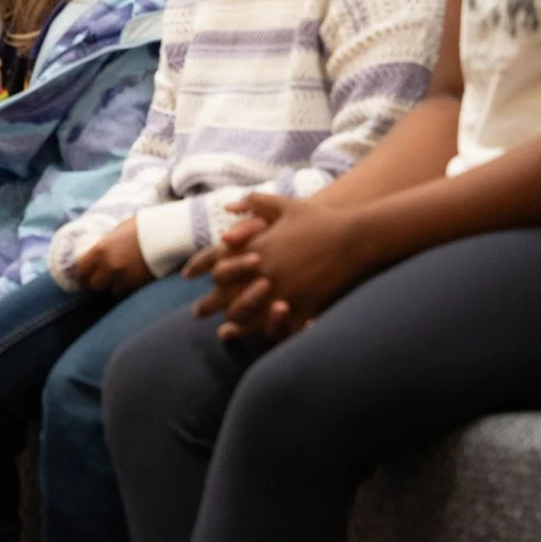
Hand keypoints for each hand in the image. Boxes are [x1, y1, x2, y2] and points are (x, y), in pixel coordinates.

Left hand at [74, 218, 154, 295]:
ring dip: (111, 286)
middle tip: (98, 280)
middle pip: (94, 284)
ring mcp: (123, 277)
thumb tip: (96, 254)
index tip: (83, 277)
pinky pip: (125, 291)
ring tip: (115, 280)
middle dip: (96, 282)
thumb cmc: (140, 228)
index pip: (82, 269)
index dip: (81, 274)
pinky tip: (128, 280)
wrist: (165, 234)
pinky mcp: (137, 284)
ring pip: (110, 290)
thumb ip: (105, 245)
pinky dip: (125, 287)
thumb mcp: (116, 232)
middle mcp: (108, 266)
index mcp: (100, 250)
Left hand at [193, 194, 364, 339]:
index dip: (199, 268)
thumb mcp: (283, 204)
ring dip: (232, 323)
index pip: (216, 261)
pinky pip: (279, 325)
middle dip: (208, 304)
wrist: (354, 236)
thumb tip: (227, 207)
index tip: (186, 275)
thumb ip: (253, 203)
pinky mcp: (302, 305)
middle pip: (225, 293)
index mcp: (255, 247)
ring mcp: (282, 290)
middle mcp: (263, 271)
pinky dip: (265, 333)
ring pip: (248, 313)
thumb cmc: (318, 218)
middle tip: (197, 313)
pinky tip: (257, 338)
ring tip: (221, 331)